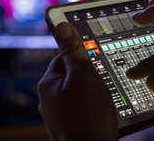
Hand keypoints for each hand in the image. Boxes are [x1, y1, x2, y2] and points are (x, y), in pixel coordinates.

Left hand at [38, 22, 116, 140]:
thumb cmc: (87, 115)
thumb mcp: (83, 74)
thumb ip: (73, 50)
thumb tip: (62, 25)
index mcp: (48, 83)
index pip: (64, 57)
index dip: (83, 56)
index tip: (97, 60)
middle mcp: (48, 100)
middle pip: (73, 76)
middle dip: (90, 77)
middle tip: (104, 82)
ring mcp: (58, 116)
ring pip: (80, 94)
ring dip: (94, 94)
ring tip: (105, 100)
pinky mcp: (70, 128)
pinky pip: (84, 110)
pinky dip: (94, 109)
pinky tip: (104, 114)